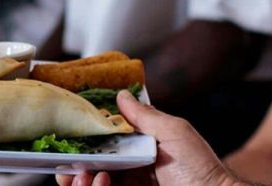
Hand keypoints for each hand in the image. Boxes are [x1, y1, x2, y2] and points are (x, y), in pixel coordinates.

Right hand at [56, 91, 240, 185]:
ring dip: (80, 176)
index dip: (86, 132)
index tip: (71, 129)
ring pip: (91, 178)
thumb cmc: (200, 167)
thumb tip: (121, 94)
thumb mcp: (174, 133)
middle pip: (91, 158)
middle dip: (75, 158)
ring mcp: (129, 183)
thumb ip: (146, 115)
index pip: (105, 134)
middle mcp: (131, 164)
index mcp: (140, 143)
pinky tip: (99, 182)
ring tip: (85, 175)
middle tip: (71, 159)